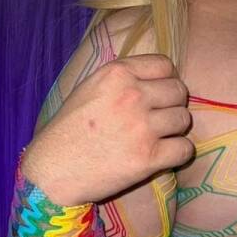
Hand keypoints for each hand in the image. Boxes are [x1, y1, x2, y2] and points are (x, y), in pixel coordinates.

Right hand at [21, 52, 194, 205]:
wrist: (51, 171)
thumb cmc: (68, 129)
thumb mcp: (91, 87)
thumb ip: (123, 78)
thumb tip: (157, 77)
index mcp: (117, 73)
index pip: (165, 65)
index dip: (166, 79)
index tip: (159, 93)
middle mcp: (133, 95)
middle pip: (179, 91)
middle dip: (172, 104)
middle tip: (158, 118)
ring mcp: (142, 127)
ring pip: (184, 119)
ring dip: (175, 129)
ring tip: (158, 137)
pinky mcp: (148, 158)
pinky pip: (184, 149)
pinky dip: (178, 153)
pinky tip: (164, 156)